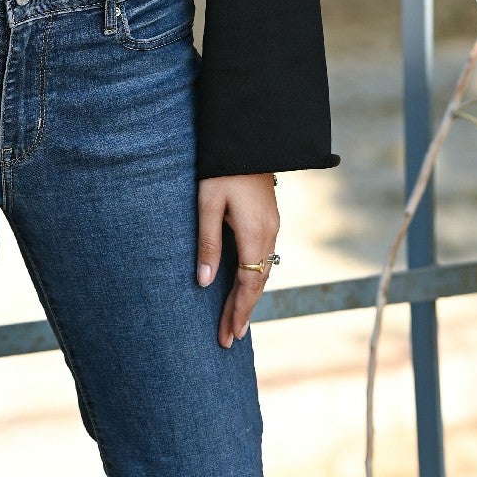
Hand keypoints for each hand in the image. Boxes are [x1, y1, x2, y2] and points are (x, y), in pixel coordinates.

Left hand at [196, 172, 278, 345]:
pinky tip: (244, 283)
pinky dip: (254, 277)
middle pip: (257, 283)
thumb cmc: (221, 169)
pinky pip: (263, 256)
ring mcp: (272, 225)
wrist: (246, 137)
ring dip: (249, 296)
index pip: (248, 285)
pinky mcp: (268, 217)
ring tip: (236, 318)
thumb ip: (208, 243)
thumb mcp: (208, 204)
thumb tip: (205, 283)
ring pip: (263, 270)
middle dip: (243, 311)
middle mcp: (269, 233)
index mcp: (255, 235)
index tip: (229, 336)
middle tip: (229, 338)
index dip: (238, 312)